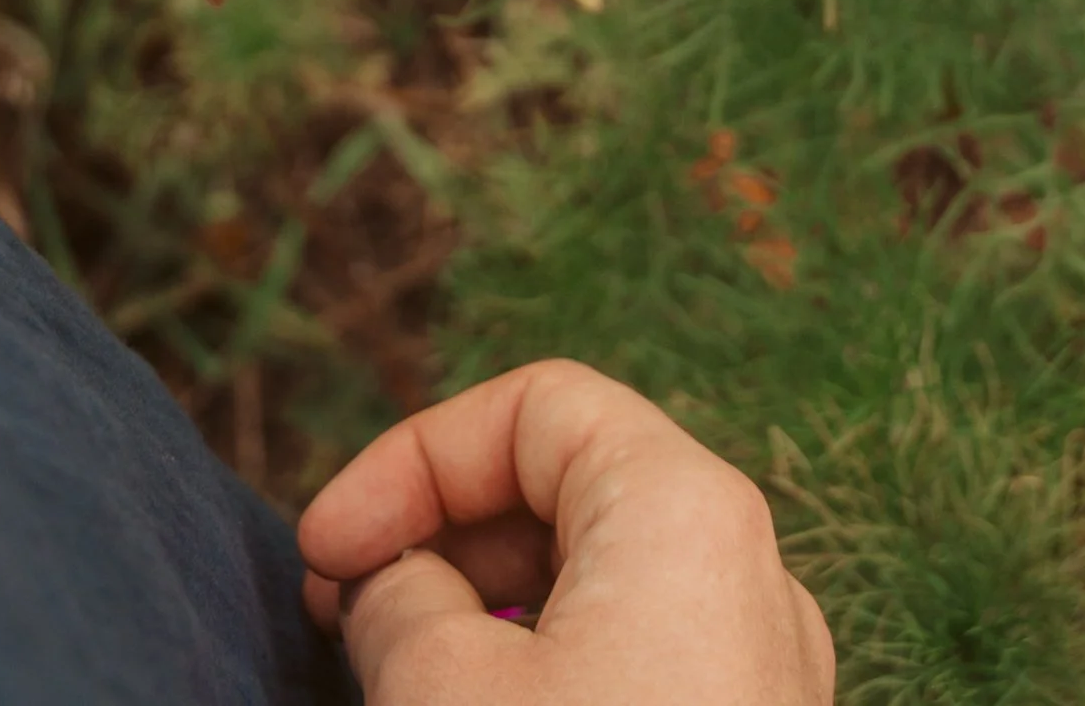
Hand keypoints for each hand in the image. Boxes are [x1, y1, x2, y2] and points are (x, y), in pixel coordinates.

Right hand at [298, 361, 833, 703]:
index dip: (408, 461)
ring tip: (395, 678)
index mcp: (689, 508)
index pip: (533, 406)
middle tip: (341, 616)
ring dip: (485, 616)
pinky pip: (634, 670)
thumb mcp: (441, 688)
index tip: (322, 554)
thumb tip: (394, 587)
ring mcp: (762, 675)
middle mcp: (749, 573)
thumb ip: (400, 599)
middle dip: (442, 540)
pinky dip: (543, 678)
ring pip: (597, 593)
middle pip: (567, 494)